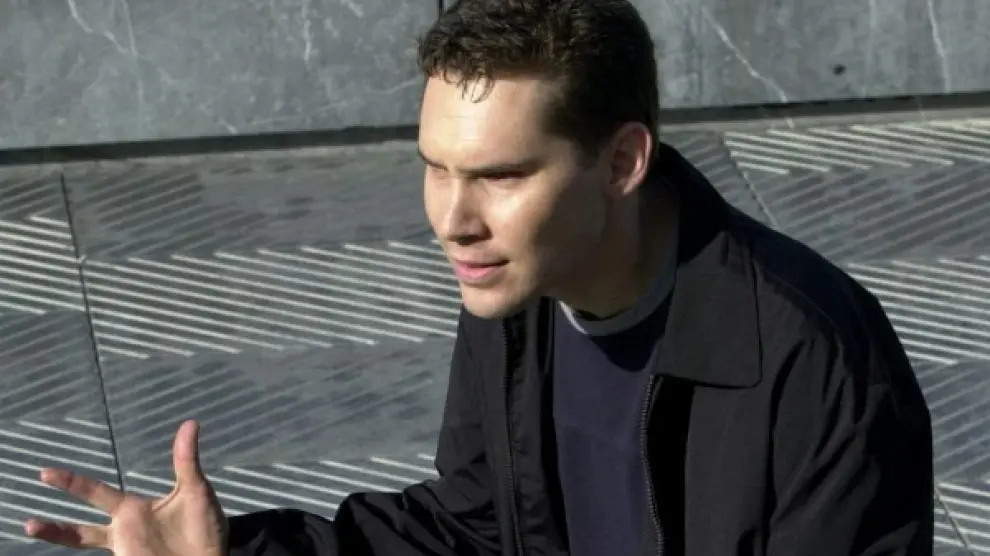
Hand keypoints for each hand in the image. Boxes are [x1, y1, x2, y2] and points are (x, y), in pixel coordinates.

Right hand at [25, 420, 227, 555]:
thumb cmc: (204, 527)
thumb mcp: (196, 489)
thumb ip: (186, 460)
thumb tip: (190, 423)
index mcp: (133, 510)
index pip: (96, 492)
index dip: (72, 483)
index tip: (45, 474)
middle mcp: (124, 531)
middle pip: (81, 530)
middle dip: (55, 527)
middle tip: (28, 522)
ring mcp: (126, 551)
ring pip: (87, 547)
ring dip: (63, 541)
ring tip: (33, 533)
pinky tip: (96, 555)